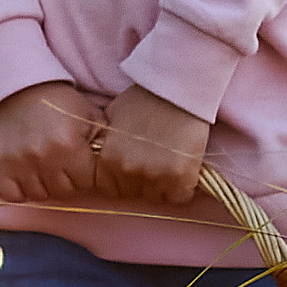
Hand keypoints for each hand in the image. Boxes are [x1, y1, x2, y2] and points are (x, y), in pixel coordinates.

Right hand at [0, 83, 102, 205]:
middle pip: (63, 192)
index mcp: (70, 145)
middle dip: (66, 180)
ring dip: (43, 185)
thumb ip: (105, 140)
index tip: (79, 161)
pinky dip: (18, 190)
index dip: (85, 173)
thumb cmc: (59, 102)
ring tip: (44, 166)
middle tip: (61, 163)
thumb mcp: (90, 114)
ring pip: (39, 195)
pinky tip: (24, 175)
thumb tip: (117, 162)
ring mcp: (19, 163)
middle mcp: (44, 157)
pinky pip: (11, 195)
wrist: (20, 88)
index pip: (86, 182)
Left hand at [92, 86, 210, 209]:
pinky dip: (182, 188)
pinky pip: (179, 197)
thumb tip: (102, 156)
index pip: (112, 189)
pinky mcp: (180, 177)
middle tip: (156, 164)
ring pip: (157, 197)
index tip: (135, 170)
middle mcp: (129, 170)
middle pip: (134, 194)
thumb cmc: (145, 98)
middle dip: (143, 183)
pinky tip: (184, 170)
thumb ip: (107, 143)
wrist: (177, 88)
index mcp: (110, 158)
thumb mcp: (113, 117)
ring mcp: (155, 175)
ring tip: (170, 164)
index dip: (124, 180)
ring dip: (163, 186)